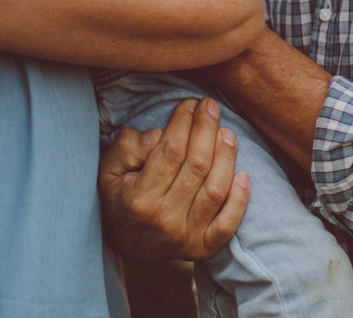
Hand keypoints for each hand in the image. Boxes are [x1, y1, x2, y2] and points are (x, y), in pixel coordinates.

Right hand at [98, 97, 249, 260]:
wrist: (125, 243)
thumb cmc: (119, 195)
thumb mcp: (109, 168)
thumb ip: (129, 147)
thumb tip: (158, 135)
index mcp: (140, 198)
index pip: (171, 151)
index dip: (183, 123)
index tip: (189, 104)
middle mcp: (165, 219)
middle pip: (197, 166)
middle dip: (206, 129)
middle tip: (210, 106)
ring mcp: (187, 237)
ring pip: (215, 190)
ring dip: (226, 157)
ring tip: (227, 132)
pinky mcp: (203, 248)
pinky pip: (228, 224)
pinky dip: (240, 200)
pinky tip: (243, 174)